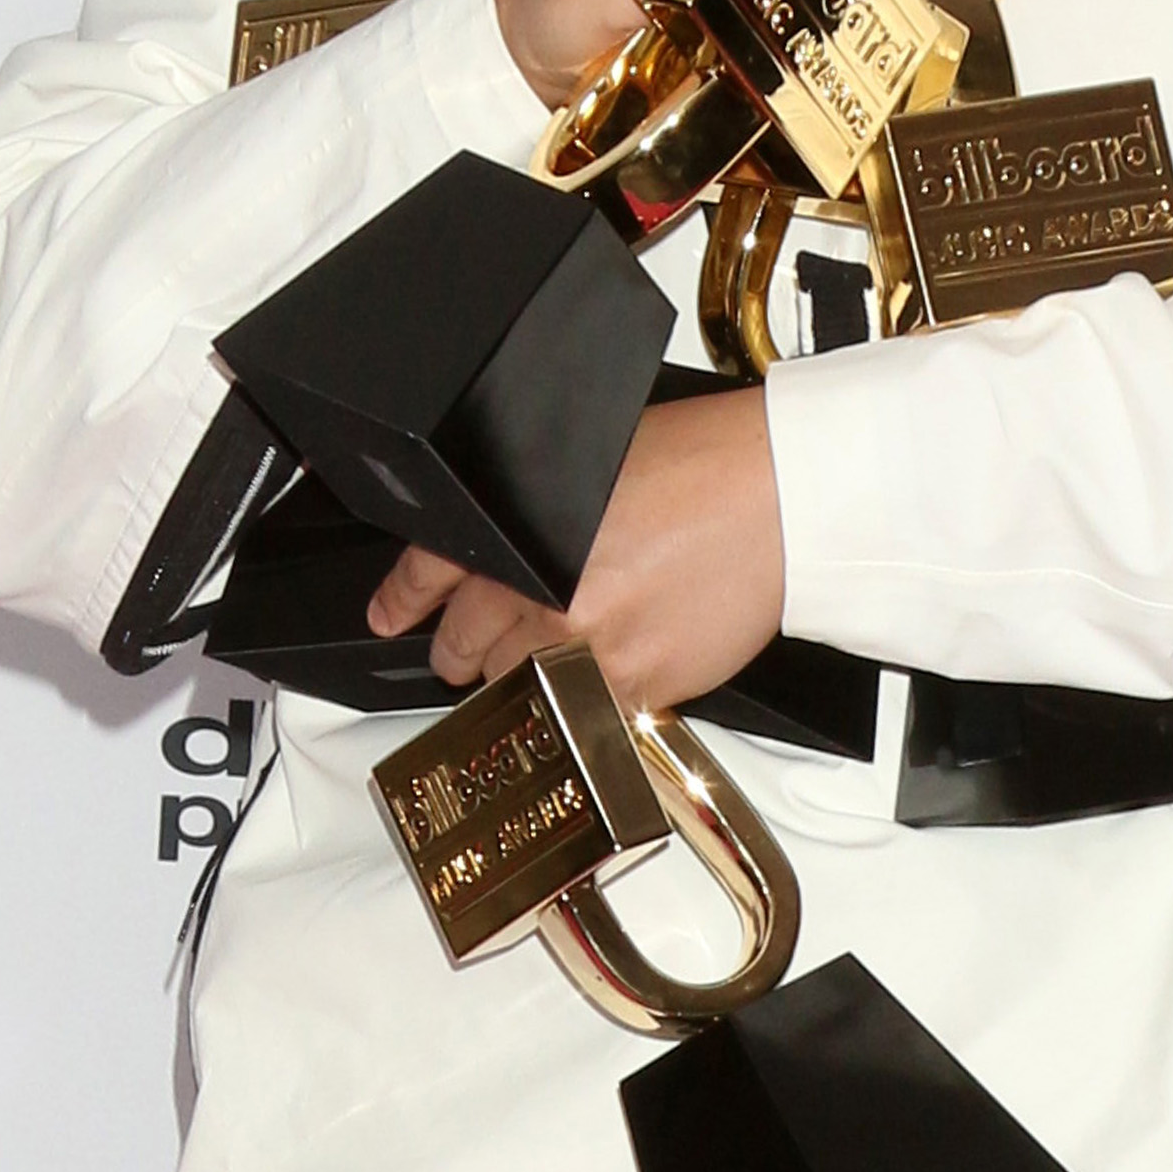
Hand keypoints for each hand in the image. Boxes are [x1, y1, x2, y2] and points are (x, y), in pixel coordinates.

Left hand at [365, 390, 784, 714]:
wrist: (781, 495)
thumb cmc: (703, 464)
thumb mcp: (588, 461)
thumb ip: (530, 510)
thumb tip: (501, 545)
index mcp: (521, 528)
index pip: (432, 571)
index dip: (405, 598)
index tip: (392, 615)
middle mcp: (544, 593)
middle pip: (466, 646)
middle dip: (463, 648)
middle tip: (467, 649)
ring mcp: (589, 648)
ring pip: (519, 690)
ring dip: (525, 678)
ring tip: (552, 656)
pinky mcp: (639, 687)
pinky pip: (584, 710)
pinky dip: (589, 697)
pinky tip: (610, 667)